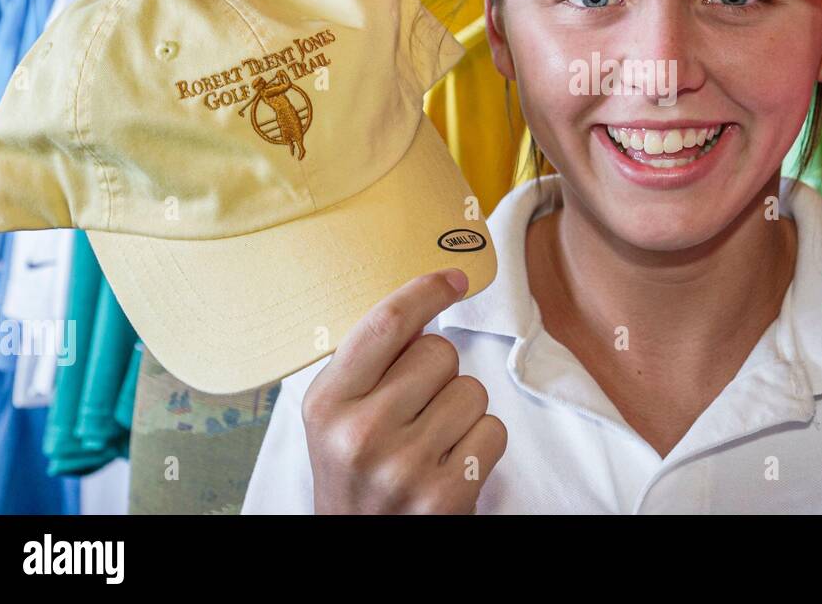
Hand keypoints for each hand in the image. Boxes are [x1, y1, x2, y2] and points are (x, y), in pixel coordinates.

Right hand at [301, 269, 507, 513]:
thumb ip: (370, 362)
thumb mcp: (337, 413)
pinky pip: (493, 430)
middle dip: (439, 371)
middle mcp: (362, 434)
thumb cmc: (355, 468)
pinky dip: (480, 444)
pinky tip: (451, 464)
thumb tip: (427, 297)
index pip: (386, 324)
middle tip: (417, 407)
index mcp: (328, 403)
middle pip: (440, 352)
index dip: (426, 291)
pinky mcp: (446, 496)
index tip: (455, 278)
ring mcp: (404, 468)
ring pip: (473, 390)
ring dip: (462, 409)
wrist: (361, 542)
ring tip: (432, 440)